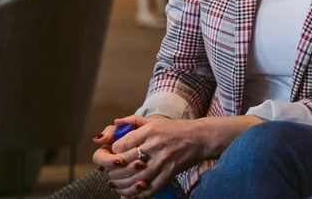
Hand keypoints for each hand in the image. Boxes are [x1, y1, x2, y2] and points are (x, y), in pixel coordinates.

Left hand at [92, 115, 209, 197]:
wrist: (201, 137)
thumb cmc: (177, 129)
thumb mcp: (155, 121)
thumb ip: (133, 121)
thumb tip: (115, 123)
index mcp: (149, 131)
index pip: (121, 145)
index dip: (113, 153)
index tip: (113, 156)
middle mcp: (154, 145)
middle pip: (126, 162)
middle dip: (114, 170)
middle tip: (110, 173)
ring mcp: (163, 160)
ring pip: (136, 177)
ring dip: (123, 184)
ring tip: (116, 185)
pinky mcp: (170, 172)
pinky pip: (152, 186)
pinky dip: (140, 193)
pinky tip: (132, 193)